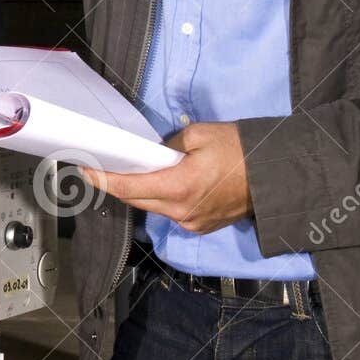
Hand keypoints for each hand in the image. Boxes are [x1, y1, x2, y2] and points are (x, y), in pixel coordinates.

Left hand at [80, 122, 251, 234]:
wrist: (275, 176)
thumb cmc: (240, 150)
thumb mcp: (200, 134)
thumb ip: (170, 145)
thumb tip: (156, 154)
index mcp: (179, 187)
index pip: (129, 188)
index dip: (103, 180)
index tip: (84, 170)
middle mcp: (182, 212)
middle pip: (137, 201)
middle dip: (117, 185)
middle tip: (100, 167)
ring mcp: (193, 222)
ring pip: (154, 207)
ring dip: (140, 191)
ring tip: (129, 171)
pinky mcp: (202, 225)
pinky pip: (172, 212)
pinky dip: (161, 198)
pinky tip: (159, 182)